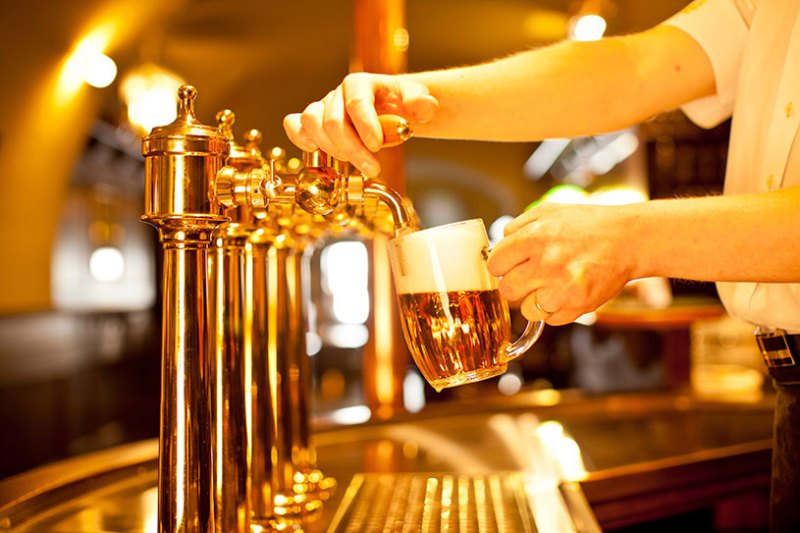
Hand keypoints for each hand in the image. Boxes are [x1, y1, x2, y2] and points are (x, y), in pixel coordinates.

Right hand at [283, 72, 438, 176]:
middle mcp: (337, 94)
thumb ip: (422, 103)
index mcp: (361, 83)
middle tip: (372, 168)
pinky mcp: (314, 122)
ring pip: (312, 123)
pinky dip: (299, 137)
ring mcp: (323, 107)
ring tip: (352, 164)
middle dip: (353, 149)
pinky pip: (295, 124)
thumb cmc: (401, 106)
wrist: (390, 111)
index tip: (377, 146)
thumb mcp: (418, 102)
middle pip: (333, 120)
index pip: (356, 102)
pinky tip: (314, 150)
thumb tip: (423, 107)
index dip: (365, 126)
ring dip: (331, 149)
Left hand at [487, 202, 637, 324]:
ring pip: (527, 309)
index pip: (495, 264)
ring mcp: (562, 287)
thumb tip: (498, 245)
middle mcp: (546, 263)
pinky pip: (550, 319)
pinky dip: (556, 310)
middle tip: (530, 276)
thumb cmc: (587, 225)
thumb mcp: (549, 211)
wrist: (628, 239)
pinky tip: (567, 292)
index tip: (510, 265)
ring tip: (552, 285)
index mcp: (535, 237)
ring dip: (535, 300)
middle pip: (507, 290)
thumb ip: (518, 226)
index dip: (501, 265)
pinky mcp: (578, 305)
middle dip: (515, 283)